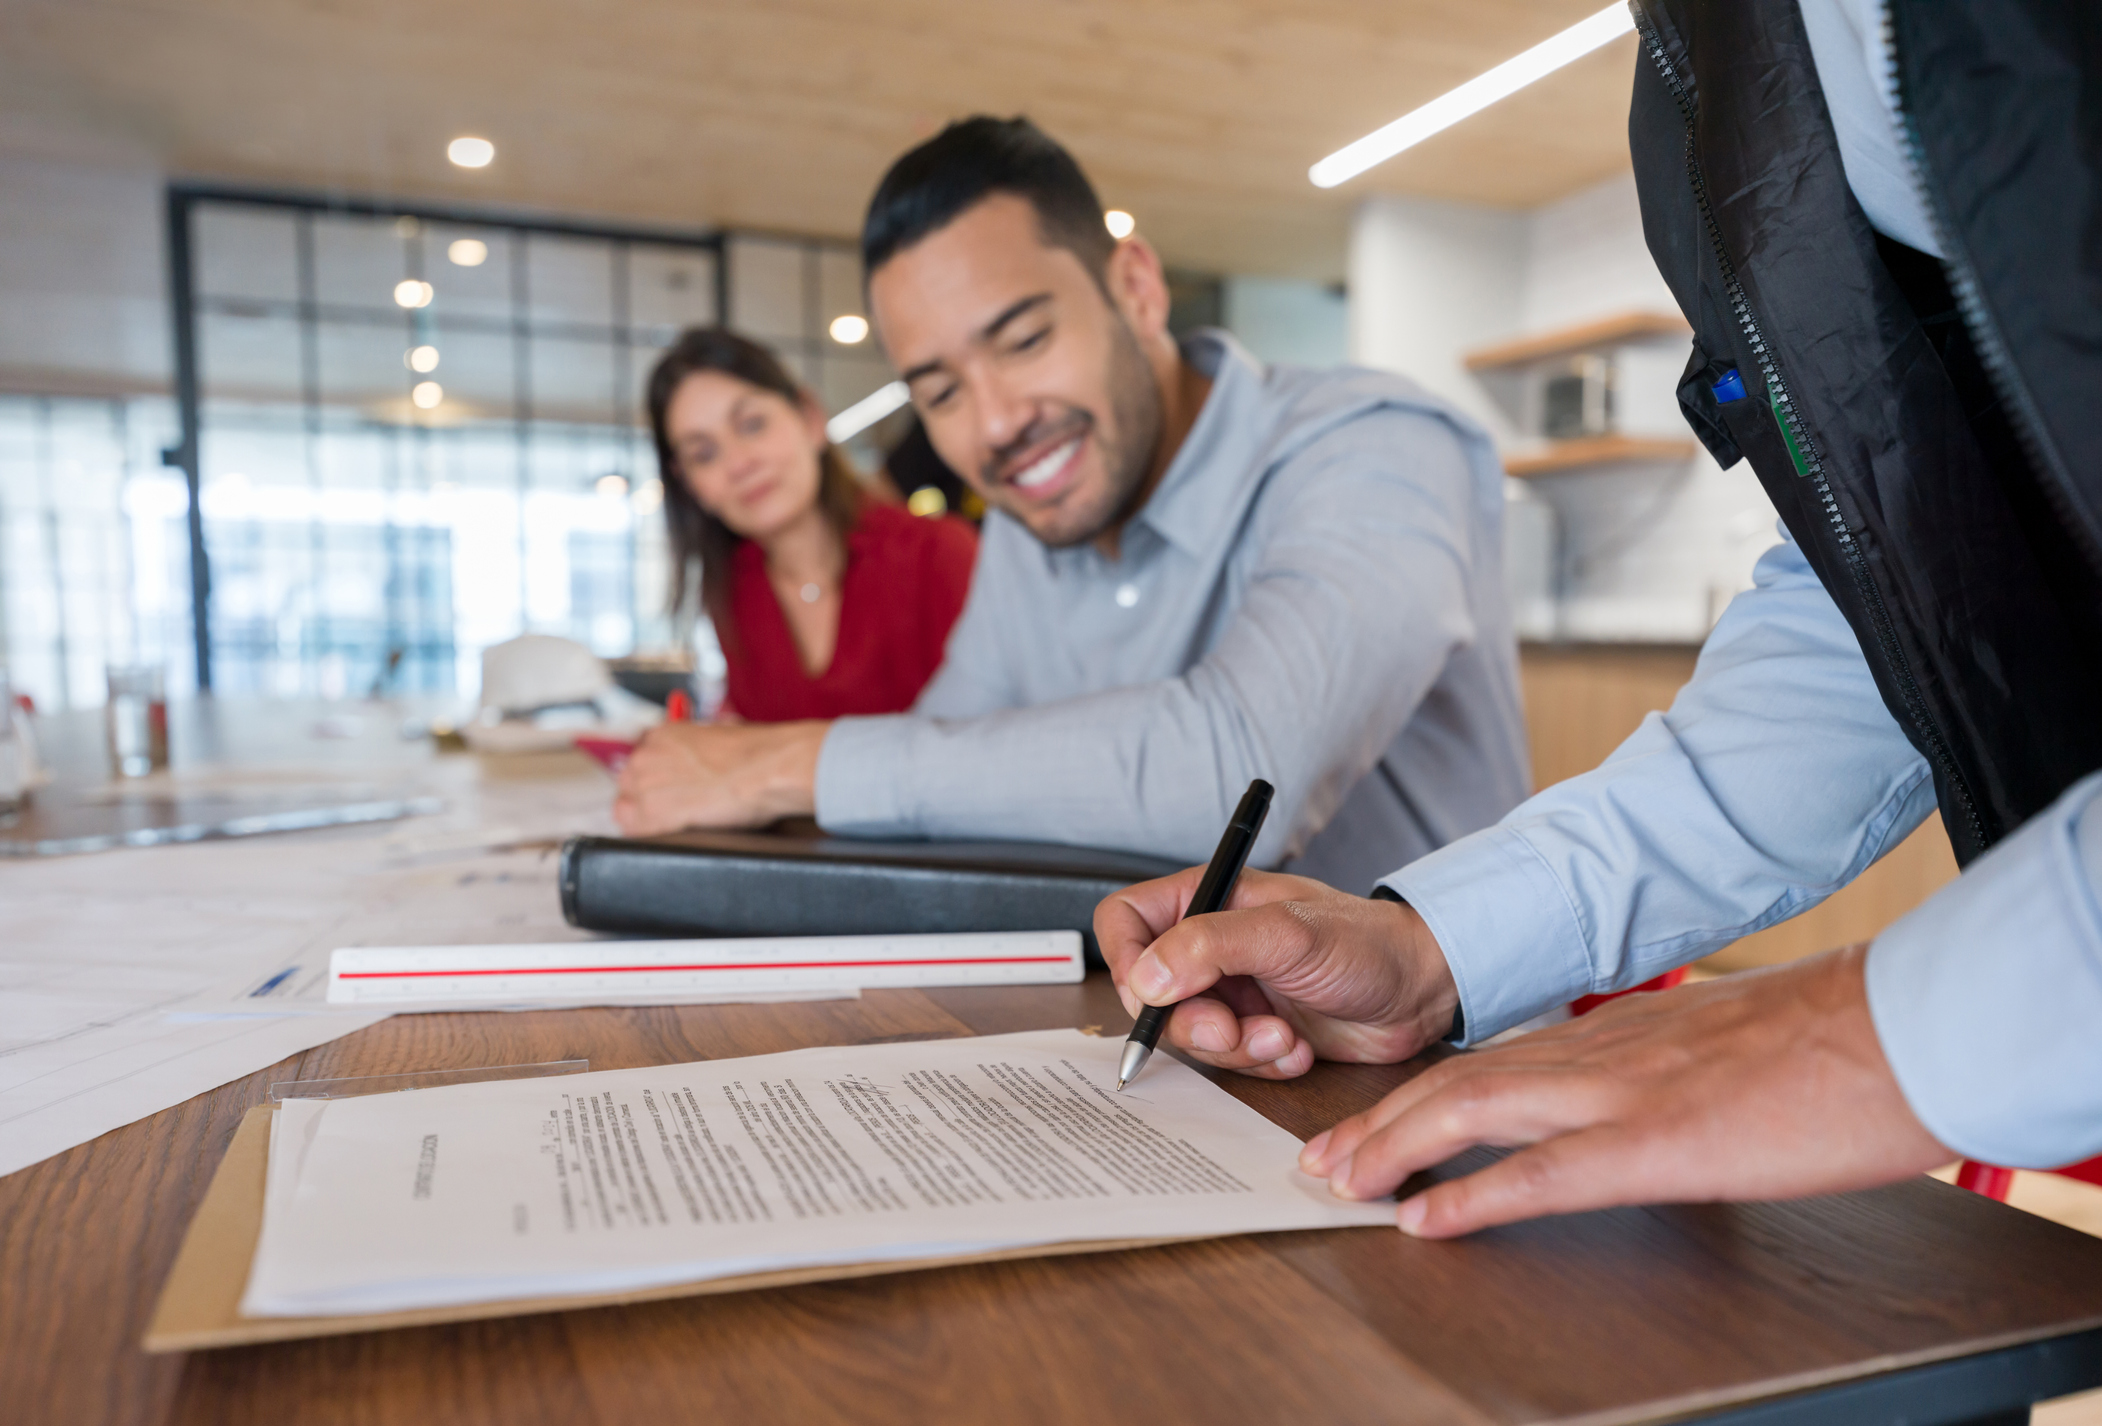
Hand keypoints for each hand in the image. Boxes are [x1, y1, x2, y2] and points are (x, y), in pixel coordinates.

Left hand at [612, 720, 825, 834]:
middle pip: (628, 784)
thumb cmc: (758, 754)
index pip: (641, 761)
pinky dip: (650, 835)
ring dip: (645, 818)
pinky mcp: (653, 814)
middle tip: (674, 808)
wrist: (769, 768)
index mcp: (664, 733)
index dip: (654, 779)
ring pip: (626, 809)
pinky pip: (635, 831)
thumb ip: (699, 749)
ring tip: (675, 824)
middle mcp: (647, 755)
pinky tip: (673, 834)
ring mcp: (646, 784)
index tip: (667, 788)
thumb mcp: (722, 738)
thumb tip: (701, 761)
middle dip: (647, 798)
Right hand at [1094, 870, 1458, 1079]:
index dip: (1123, 960)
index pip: (1124, 921)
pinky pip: (1228, 1063)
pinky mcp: (1254, 1030)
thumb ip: (1209, 947)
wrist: (1423, 991)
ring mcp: (1230, 990)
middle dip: (1190, 1023)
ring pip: (1189, 1035)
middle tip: (1230, 1030)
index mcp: (1205, 901)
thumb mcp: (1286, 934)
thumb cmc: (1365, 941)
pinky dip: (1261, 1064)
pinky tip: (1298, 1048)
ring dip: (1234, 1049)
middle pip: (1149, 993)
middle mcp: (1209, 945)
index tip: (1149, 995)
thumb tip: (1144, 977)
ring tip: (1282, 1038)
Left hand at [1300, 944, 1950, 1237]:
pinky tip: (1424, 1220)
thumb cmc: (1834, 1045)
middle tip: (1322, 1161)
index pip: (1493, 1062)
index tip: (1372, 1127)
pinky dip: (1470, 1196)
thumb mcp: (1725, 1049)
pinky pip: (1539, 1174)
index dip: (1421, 1096)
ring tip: (1339, 1183)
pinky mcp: (1654, 1142)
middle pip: (1457, 1082)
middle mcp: (1598, 1052)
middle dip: (1379, 1124)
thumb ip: (1668, 1072)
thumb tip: (1650, 1105)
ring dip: (1394, 1149)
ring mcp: (1619, 1093)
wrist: (1904, 1027)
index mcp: (1616, 1034)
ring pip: (1472, 1111)